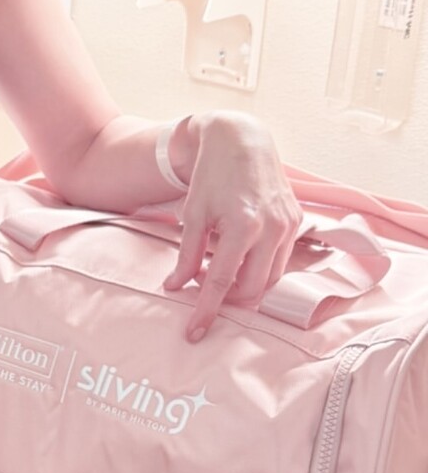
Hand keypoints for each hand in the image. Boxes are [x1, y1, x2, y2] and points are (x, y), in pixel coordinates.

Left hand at [161, 112, 302, 341]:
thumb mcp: (193, 214)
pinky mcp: (296, 223)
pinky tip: (240, 257)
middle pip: (251, 289)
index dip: (206, 311)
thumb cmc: (213, 175)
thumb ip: (187, 255)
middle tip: (203, 287)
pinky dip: (259, 268)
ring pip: (269, 279)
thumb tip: (176, 287)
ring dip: (245, 285)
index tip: (194, 333)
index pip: (223, 283)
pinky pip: (279, 261)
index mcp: (243, 226)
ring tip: (220, 269)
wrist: (242, 139)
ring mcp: (289, 226)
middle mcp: (272, 229)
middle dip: (228, 299)